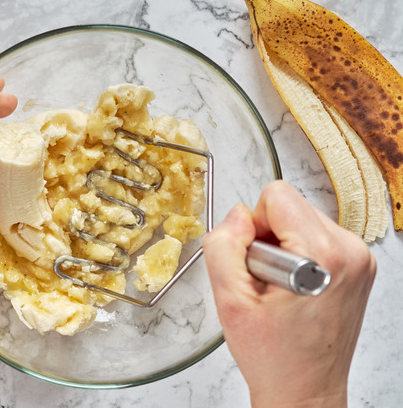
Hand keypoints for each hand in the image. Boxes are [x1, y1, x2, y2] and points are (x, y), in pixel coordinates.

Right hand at [202, 181, 375, 406]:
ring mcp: (360, 259)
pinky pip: (315, 236)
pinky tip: (293, 290)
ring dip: (282, 247)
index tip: (255, 265)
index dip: (252, 227)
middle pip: (290, 206)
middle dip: (267, 238)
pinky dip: (297, 256)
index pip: (277, 196)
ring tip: (280, 290)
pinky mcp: (359, 266)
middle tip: (265, 283)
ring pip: (301, 220)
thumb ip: (224, 246)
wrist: (305, 390)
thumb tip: (236, 215)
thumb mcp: (229, 300)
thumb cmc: (274, 356)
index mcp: (324, 254)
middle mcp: (351, 251)